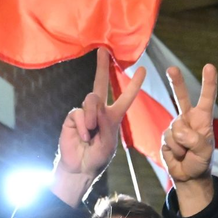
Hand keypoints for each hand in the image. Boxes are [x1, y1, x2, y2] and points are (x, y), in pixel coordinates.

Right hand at [51, 49, 144, 206]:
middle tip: (103, 49)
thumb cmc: (97, 157)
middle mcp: (98, 110)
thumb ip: (104, 121)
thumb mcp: (108, 141)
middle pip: (101, 83)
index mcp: (113, 116)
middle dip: (102, 66)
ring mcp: (85, 112)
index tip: (143, 70)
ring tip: (91, 134)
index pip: (125, 97)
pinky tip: (83, 137)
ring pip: (92, 100)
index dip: (134, 84)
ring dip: (93, 117)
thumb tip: (94, 103)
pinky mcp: (73, 116)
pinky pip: (80, 113)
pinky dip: (83, 126)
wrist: (80, 168)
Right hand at [162, 64, 217, 215]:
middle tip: (171, 68)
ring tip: (187, 153)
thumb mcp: (205, 151)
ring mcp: (175, 127)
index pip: (206, 98)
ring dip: (183, 145)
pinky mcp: (165, 136)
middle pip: (181, 97)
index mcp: (202, 119)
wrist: (188, 175)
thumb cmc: (201, 161)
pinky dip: (175, 150)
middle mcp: (188, 119)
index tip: (209, 67)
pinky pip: (169, 140)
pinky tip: (178, 154)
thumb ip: (195, 139)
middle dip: (176, 82)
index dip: (208, 83)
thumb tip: (179, 131)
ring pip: (176, 129)